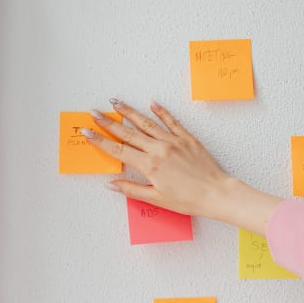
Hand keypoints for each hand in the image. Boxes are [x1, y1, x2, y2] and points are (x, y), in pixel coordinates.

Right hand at [83, 99, 282, 234]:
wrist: (216, 193)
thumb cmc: (188, 200)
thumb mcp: (157, 199)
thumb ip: (132, 190)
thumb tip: (111, 184)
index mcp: (149, 165)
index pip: (118, 149)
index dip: (100, 140)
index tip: (87, 132)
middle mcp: (159, 149)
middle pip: (128, 132)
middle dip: (108, 122)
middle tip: (94, 112)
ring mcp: (173, 141)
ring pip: (146, 123)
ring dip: (129, 112)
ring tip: (116, 102)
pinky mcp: (187, 138)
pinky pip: (171, 121)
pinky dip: (161, 111)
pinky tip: (151, 103)